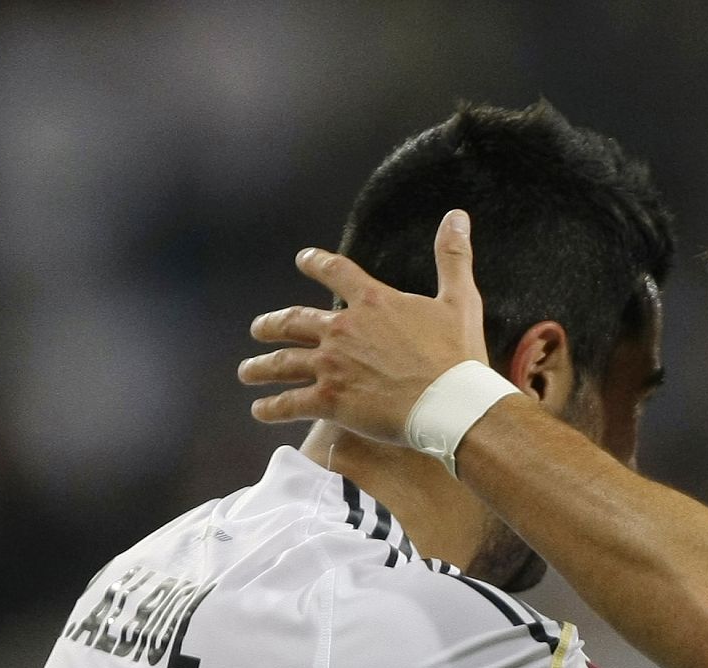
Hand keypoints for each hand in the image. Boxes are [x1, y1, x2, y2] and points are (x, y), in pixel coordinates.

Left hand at [239, 210, 489, 443]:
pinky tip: (259, 411)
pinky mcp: (329, 401)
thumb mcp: (460, 300)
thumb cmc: (457, 355)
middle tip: (258, 329)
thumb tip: (457, 215)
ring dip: (261, 367)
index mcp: (372, 301)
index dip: (315, 262)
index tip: (302, 259)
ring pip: (283, 362)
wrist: (450, 404)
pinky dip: (272, 408)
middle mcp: (343, 329)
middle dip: (271, 324)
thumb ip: (453, 257)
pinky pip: (290, 403)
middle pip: (294, 320)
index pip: (335, 271)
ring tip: (247, 371)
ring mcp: (332, 365)